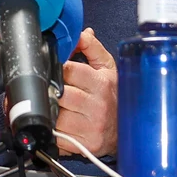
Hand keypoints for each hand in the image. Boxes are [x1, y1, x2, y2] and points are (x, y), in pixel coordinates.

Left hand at [55, 29, 117, 156]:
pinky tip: (56, 123)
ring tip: (51, 106)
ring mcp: (91, 127)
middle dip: (51, 91)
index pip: (69, 71)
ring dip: (49, 111)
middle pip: (60, 94)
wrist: (126, 130)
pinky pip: (58, 137)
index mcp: (101, 84)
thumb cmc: (115, 97)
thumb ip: (92, 48)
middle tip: (49, 90)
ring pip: (56, 116)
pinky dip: (52, 130)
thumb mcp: (108, 69)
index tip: (54, 70)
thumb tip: (81, 33)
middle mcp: (97, 106)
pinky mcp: (85, 144)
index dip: (57, 69)